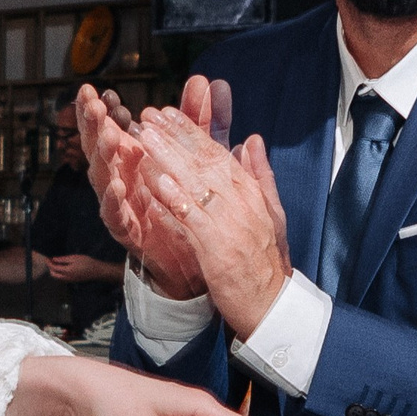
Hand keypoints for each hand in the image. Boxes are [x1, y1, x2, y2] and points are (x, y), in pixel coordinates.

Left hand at [46, 253, 122, 283]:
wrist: (97, 271)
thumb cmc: (87, 262)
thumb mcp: (74, 258)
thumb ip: (63, 259)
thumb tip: (53, 259)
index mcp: (66, 271)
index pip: (53, 268)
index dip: (49, 262)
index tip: (46, 257)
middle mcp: (66, 278)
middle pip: (53, 275)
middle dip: (50, 268)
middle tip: (50, 260)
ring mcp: (70, 280)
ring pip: (58, 277)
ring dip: (54, 271)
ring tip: (55, 262)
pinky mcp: (73, 280)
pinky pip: (62, 278)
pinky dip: (59, 273)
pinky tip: (61, 267)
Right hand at [79, 86, 204, 300]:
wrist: (196, 252)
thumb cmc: (188, 197)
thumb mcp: (198, 150)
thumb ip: (199, 118)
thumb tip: (207, 81)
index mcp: (131, 156)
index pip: (108, 127)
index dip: (99, 109)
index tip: (94, 89)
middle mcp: (120, 176)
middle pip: (99, 147)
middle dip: (92, 124)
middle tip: (92, 103)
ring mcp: (121, 203)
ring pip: (102, 176)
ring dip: (102, 155)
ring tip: (107, 134)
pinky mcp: (128, 229)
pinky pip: (115, 214)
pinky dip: (113, 200)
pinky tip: (116, 185)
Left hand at [133, 111, 292, 336]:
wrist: (272, 302)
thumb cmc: (266, 261)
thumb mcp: (270, 212)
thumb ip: (260, 174)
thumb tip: (252, 140)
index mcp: (250, 192)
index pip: (217, 152)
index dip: (190, 131)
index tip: (167, 113)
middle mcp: (241, 202)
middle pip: (204, 161)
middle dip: (174, 136)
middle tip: (148, 116)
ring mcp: (229, 224)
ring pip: (195, 183)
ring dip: (167, 159)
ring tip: (144, 138)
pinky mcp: (217, 248)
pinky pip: (191, 219)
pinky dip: (174, 199)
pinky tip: (154, 183)